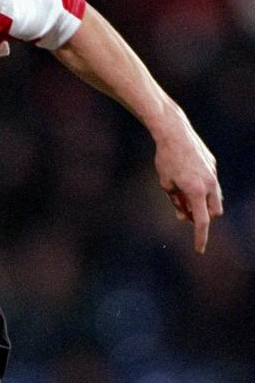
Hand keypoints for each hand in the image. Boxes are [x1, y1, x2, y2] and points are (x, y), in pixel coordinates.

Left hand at [154, 118, 222, 253]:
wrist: (174, 132)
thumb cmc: (165, 159)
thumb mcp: (166, 185)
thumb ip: (177, 203)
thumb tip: (183, 217)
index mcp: (196, 190)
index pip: (202, 221)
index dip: (200, 237)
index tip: (199, 250)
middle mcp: (209, 183)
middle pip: (214, 212)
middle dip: (203, 217)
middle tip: (184, 214)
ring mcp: (213, 173)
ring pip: (215, 198)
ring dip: (203, 204)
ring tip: (183, 197)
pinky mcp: (212, 164)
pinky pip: (211, 183)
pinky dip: (202, 190)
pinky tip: (186, 179)